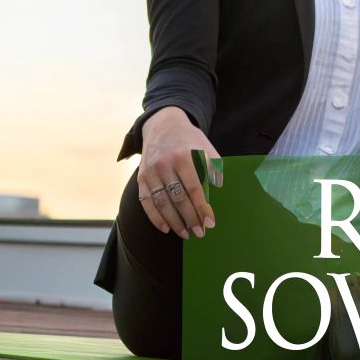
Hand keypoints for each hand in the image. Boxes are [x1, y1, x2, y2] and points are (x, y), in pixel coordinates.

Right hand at [137, 106, 221, 237]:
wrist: (163, 124)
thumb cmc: (190, 139)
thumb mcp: (205, 147)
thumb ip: (213, 167)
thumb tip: (219, 189)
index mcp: (183, 156)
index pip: (194, 188)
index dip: (202, 208)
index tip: (210, 223)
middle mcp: (164, 164)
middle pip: (178, 198)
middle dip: (190, 219)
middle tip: (200, 233)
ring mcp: (150, 171)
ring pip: (162, 203)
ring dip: (174, 222)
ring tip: (186, 234)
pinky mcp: (141, 177)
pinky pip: (146, 201)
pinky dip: (155, 217)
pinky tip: (166, 228)